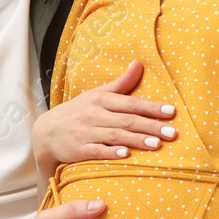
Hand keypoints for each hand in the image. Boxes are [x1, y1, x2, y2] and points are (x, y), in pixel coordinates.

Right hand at [31, 60, 176, 175]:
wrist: (46, 132)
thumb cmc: (77, 111)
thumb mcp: (97, 94)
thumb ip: (121, 83)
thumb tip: (139, 64)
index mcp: (101, 99)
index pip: (131, 103)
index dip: (151, 107)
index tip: (171, 111)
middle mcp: (94, 114)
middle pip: (126, 120)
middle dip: (150, 126)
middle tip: (171, 133)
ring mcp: (85, 132)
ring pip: (114, 136)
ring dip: (136, 140)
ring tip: (156, 144)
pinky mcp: (78, 149)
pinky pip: (96, 151)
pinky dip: (110, 152)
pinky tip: (125, 154)